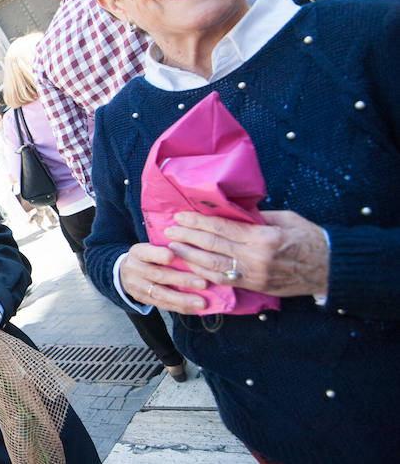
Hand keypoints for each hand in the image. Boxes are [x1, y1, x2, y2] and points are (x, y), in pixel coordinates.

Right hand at [120, 243, 208, 314]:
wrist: (128, 272)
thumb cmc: (150, 256)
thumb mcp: (152, 247)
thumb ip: (168, 248)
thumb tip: (196, 252)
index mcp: (137, 252)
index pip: (147, 253)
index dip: (159, 255)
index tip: (173, 255)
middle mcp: (134, 269)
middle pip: (158, 275)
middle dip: (182, 280)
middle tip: (203, 283)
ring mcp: (137, 287)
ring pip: (161, 294)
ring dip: (183, 299)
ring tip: (202, 302)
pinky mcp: (143, 300)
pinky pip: (163, 305)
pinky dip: (181, 308)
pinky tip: (196, 309)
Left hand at [164, 210, 329, 296]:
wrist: (330, 269)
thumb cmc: (309, 239)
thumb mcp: (286, 219)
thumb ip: (257, 217)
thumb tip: (233, 212)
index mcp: (262, 237)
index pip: (222, 227)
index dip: (198, 222)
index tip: (181, 217)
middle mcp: (254, 257)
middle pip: (212, 246)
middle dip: (188, 238)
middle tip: (169, 231)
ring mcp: (253, 274)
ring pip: (213, 266)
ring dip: (190, 257)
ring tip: (173, 249)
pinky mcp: (254, 286)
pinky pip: (224, 280)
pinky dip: (205, 274)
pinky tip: (192, 267)